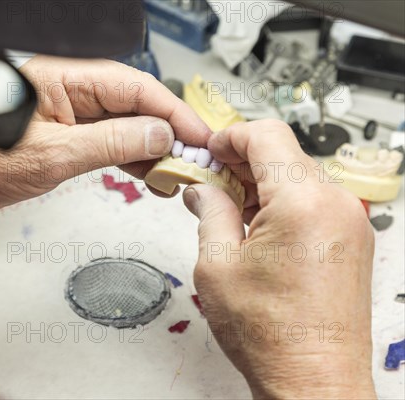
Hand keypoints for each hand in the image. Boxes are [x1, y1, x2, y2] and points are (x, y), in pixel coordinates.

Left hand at [0, 55, 209, 217]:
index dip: (174, 113)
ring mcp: (69, 117)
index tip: (199, 137)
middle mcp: (71, 93)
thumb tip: (158, 135)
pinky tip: (148, 173)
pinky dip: (132, 159)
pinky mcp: (65, 139)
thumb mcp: (53, 153)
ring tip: (177, 172)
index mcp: (67, 79)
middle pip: (137, 105)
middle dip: (169, 132)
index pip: (137, 88)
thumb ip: (111, 142)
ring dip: (154, 149)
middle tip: (195, 160)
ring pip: (126, 126)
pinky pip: (110, 143)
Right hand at [182, 120, 375, 398]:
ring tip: (229, 210)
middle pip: (282, 153)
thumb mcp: (218, 265)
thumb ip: (209, 212)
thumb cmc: (273, 336)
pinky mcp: (351, 238)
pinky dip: (281, 202)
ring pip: (297, 176)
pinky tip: (255, 225)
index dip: (230, 137)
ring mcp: (349, 221)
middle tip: (209, 182)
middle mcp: (335, 205)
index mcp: (302, 203)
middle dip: (241, 161)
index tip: (209, 151)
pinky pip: (312, 200)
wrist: (315, 380)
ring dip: (260, 184)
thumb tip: (202, 189)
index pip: (266, 135)